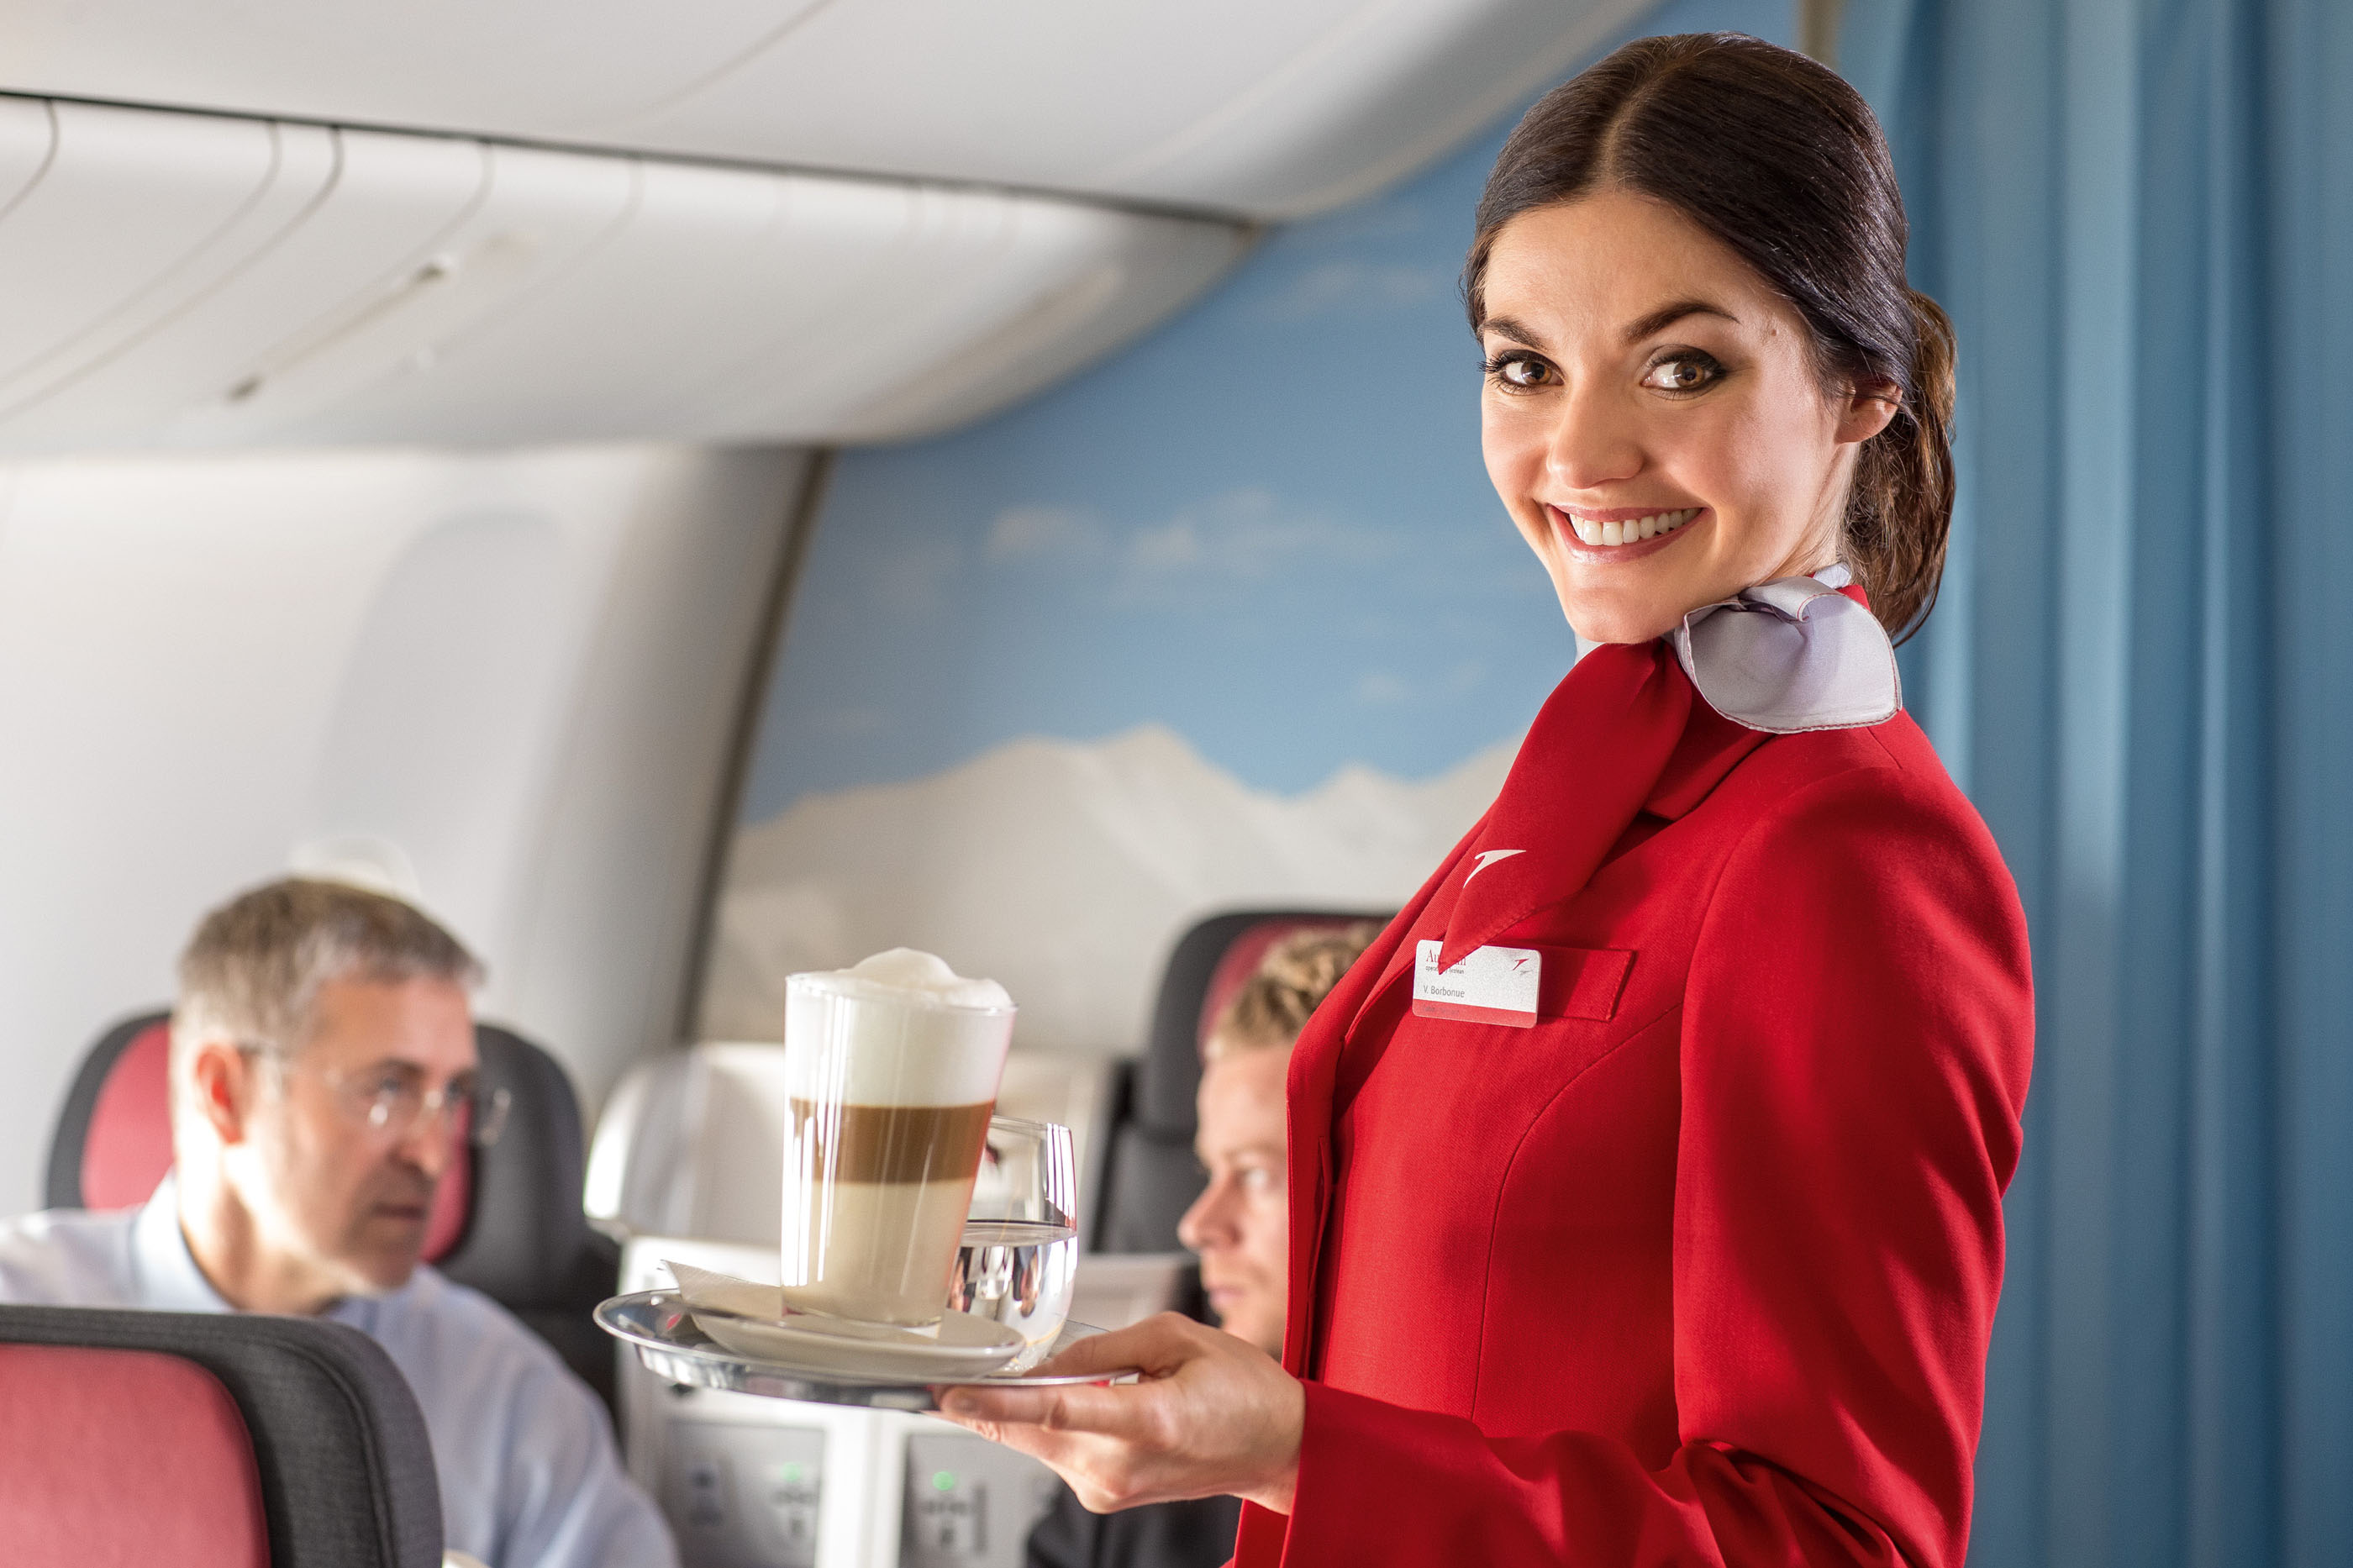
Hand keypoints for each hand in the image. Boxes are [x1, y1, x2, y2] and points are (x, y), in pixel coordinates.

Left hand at [933, 1313, 1302, 1514]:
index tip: (950, 1393)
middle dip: (986, 1403)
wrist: (1277, 1447)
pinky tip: (1066, 1402)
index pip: (1056, 1410)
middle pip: (1029, 1431)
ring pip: (1037, 1442)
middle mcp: (1121, 1465)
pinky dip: (1047, 1425)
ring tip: (1031, 1378)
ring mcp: (1111, 1488)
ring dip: (1020, 1411)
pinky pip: (1057, 1452)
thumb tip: (1052, 1358)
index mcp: (1147, 1421)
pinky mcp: (1105, 1496)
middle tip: (949, 1374)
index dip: (996, 1402)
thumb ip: (1107, 1344)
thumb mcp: (1179, 1337)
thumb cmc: (1242, 1390)